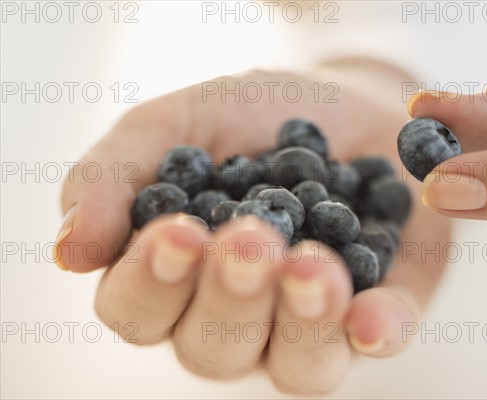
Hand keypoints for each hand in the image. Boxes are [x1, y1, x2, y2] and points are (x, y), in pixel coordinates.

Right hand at [53, 63, 449, 393]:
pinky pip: (375, 342)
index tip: (176, 231)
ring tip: (310, 265)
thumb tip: (69, 253)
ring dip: (299, 322)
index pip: (137, 310)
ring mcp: (308, 323)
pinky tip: (373, 316)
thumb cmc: (250, 117)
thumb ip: (114, 176)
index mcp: (174, 277)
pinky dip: (376, 331)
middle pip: (213, 350)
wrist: (344, 106)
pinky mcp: (378, 310)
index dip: (150, 283)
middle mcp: (236, 317)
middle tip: (248, 239)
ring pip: (295, 365)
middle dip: (229, 299)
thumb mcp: (177, 123)